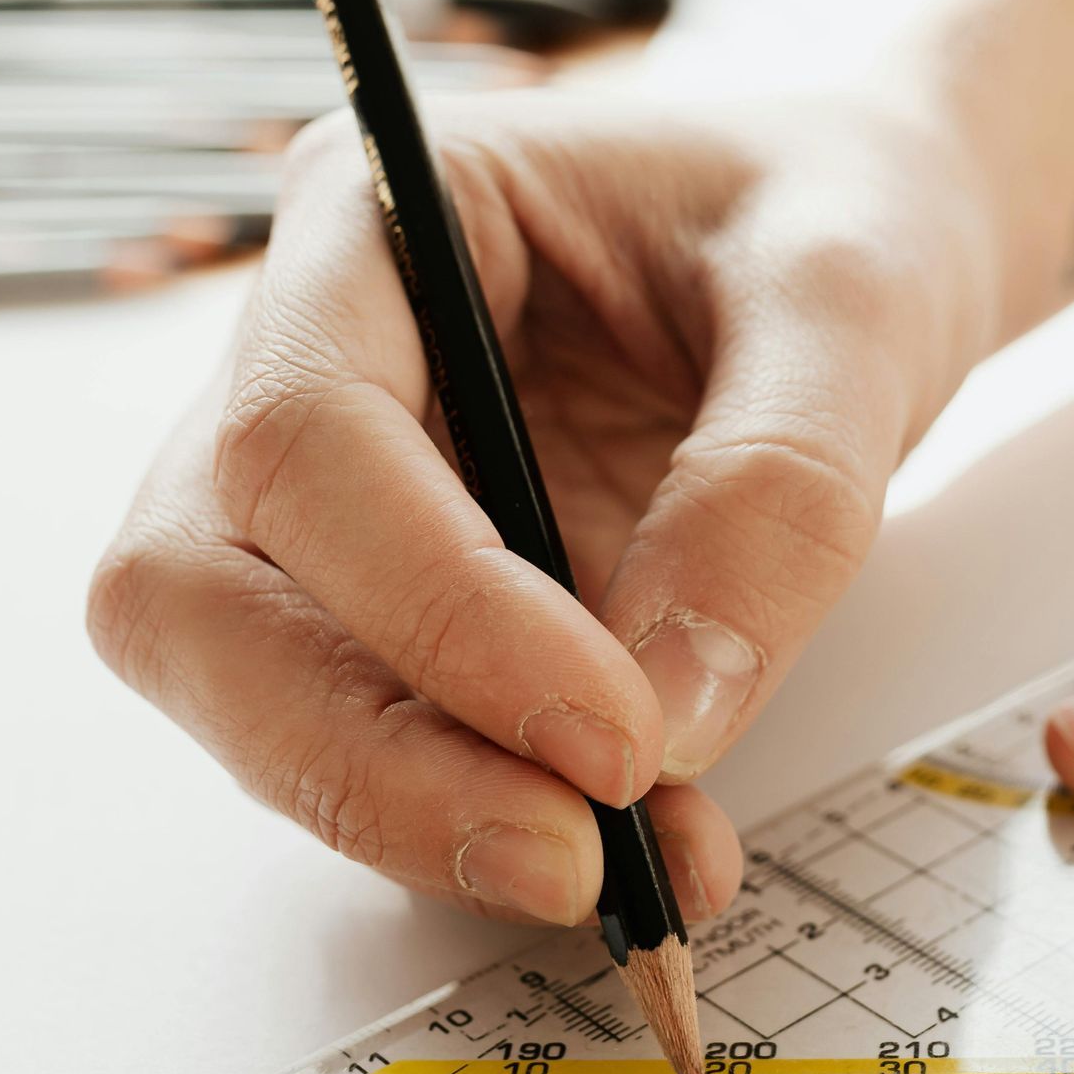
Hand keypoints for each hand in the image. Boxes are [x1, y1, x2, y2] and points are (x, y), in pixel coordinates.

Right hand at [90, 79, 993, 930]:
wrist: (871, 247)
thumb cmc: (836, 207)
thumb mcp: (853, 296)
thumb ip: (778, 483)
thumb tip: (675, 712)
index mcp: (380, 210)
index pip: (305, 433)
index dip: (434, 605)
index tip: (612, 733)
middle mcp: (313, 347)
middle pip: (202, 587)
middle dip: (363, 754)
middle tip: (569, 859)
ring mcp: (339, 490)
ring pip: (256, 691)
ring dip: (427, 809)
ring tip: (641, 866)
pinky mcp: (400, 605)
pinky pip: (386, 740)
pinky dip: (492, 817)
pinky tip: (652, 845)